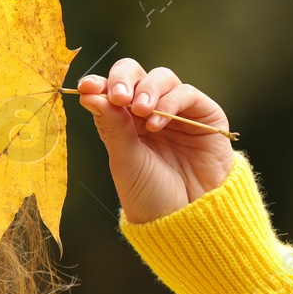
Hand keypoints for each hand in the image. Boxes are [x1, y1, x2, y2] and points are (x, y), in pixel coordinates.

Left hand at [76, 59, 235, 223]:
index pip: (111, 90)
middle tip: (118, 97)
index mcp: (125, 122)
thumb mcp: (125, 160)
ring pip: (162, 78)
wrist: (186, 219)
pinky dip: (170, 102)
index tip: (87, 87)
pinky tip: (157, 123)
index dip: (100, 83)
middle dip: (124, 79)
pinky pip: (187, 93)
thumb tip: (88, 93)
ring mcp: (178, 112)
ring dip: (148, 90)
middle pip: (136, 74)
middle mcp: (150, 112)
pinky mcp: (205, 115)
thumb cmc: (151, 195)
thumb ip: (111, 125)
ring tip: (140, 111)